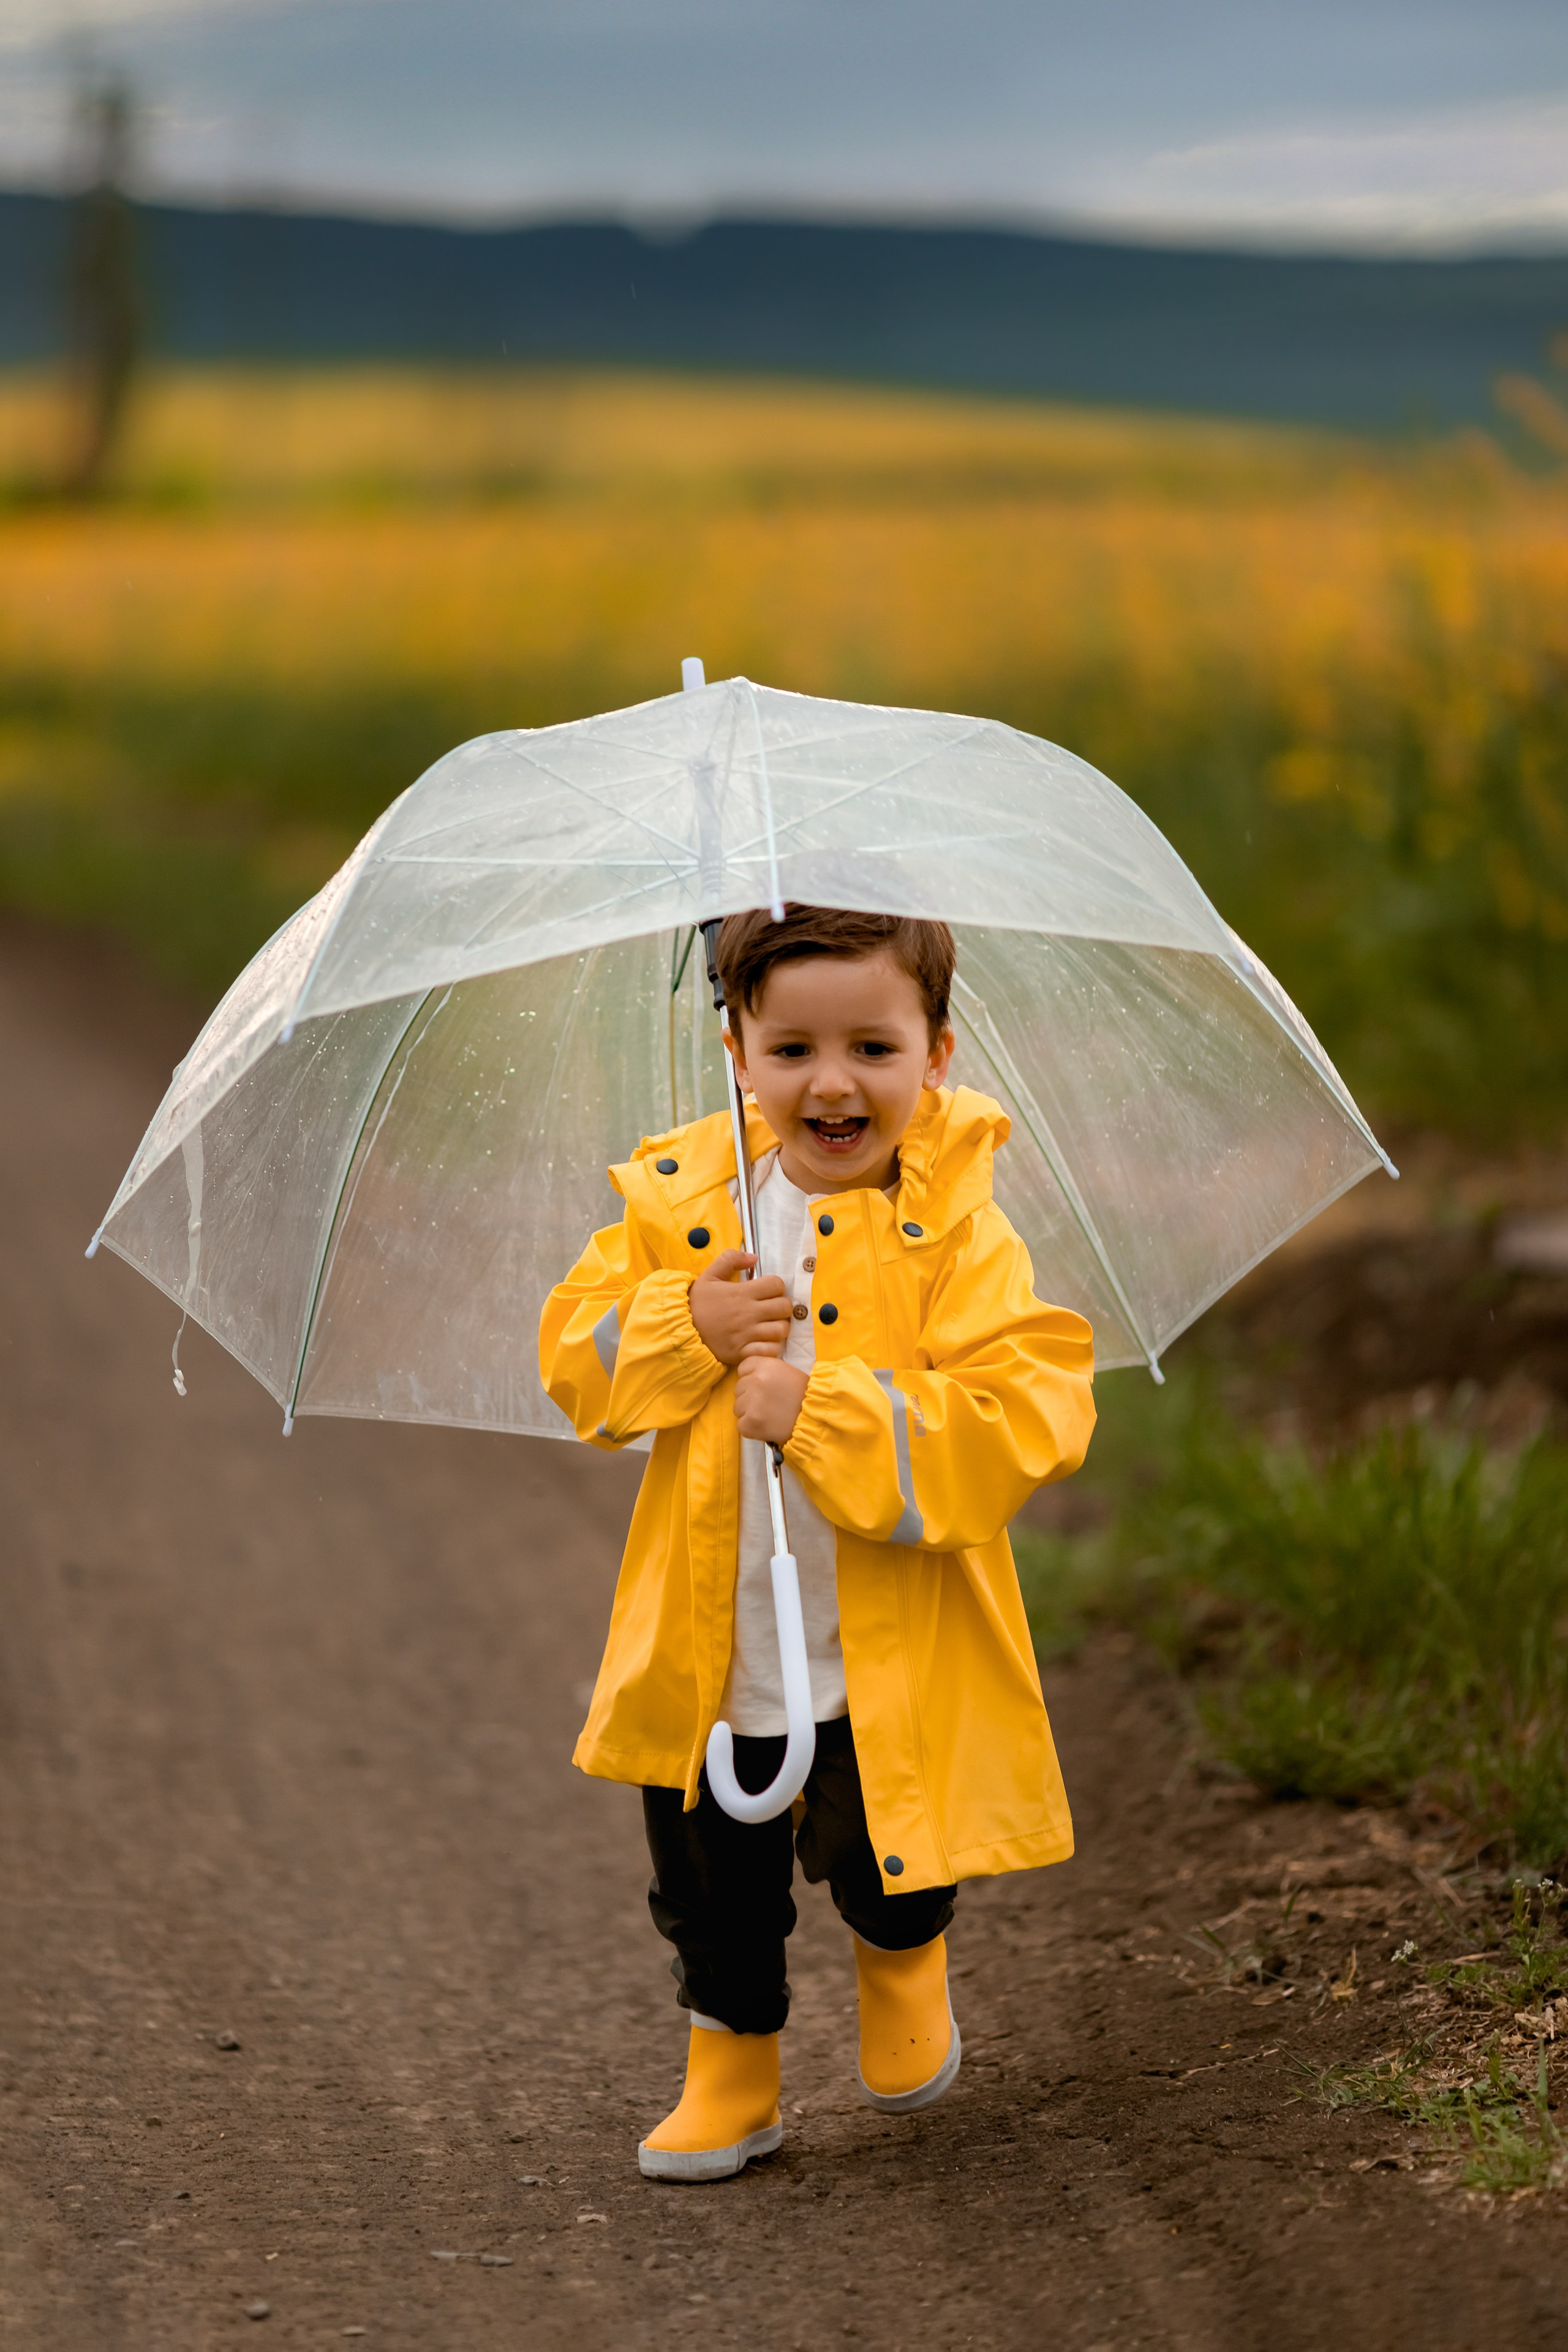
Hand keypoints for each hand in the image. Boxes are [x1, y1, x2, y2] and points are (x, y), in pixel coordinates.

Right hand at [688, 1249, 791, 1366]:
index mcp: (742, 1293)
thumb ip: (730, 1259)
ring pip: (781, 1330)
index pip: (777, 1284)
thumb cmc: (697, 1303)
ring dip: (778, 1327)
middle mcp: (748, 1313)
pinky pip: (771, 1350)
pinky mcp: (743, 1352)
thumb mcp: (708, 1275)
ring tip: (769, 1326)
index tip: (768, 1291)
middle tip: (771, 1309)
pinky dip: (771, 1347)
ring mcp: (747, 1334)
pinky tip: (763, 1342)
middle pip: (785, 1307)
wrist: (679, 1330)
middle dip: (781, 1306)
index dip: (776, 1286)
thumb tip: (754, 1257)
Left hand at [734, 1356, 809, 1445]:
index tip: (762, 1387)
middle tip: (769, 1404)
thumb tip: (747, 1376)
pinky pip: (741, 1425)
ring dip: (749, 1413)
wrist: (815, 1418)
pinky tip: (766, 1426)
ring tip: (769, 1415)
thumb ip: (764, 1370)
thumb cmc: (803, 1395)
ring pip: (738, 1408)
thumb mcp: (785, 1371)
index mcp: (765, 1365)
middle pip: (738, 1389)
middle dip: (749, 1397)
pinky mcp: (750, 1422)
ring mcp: (751, 1403)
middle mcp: (755, 1381)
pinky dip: (751, 1428)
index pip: (742, 1369)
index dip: (750, 1378)